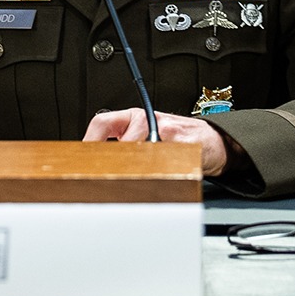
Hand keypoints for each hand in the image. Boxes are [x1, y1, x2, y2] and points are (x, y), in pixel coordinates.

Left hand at [83, 109, 230, 176]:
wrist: (214, 141)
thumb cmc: (179, 141)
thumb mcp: (148, 138)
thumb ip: (124, 147)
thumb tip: (96, 166)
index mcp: (133, 118)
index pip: (102, 123)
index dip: (88, 142)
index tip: (80, 161)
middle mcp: (146, 119)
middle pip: (118, 141)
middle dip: (114, 162)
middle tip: (109, 178)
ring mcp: (163, 128)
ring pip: (138, 150)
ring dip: (137, 167)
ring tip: (142, 176)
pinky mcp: (180, 140)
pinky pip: (162, 158)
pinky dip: (158, 169)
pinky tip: (162, 173)